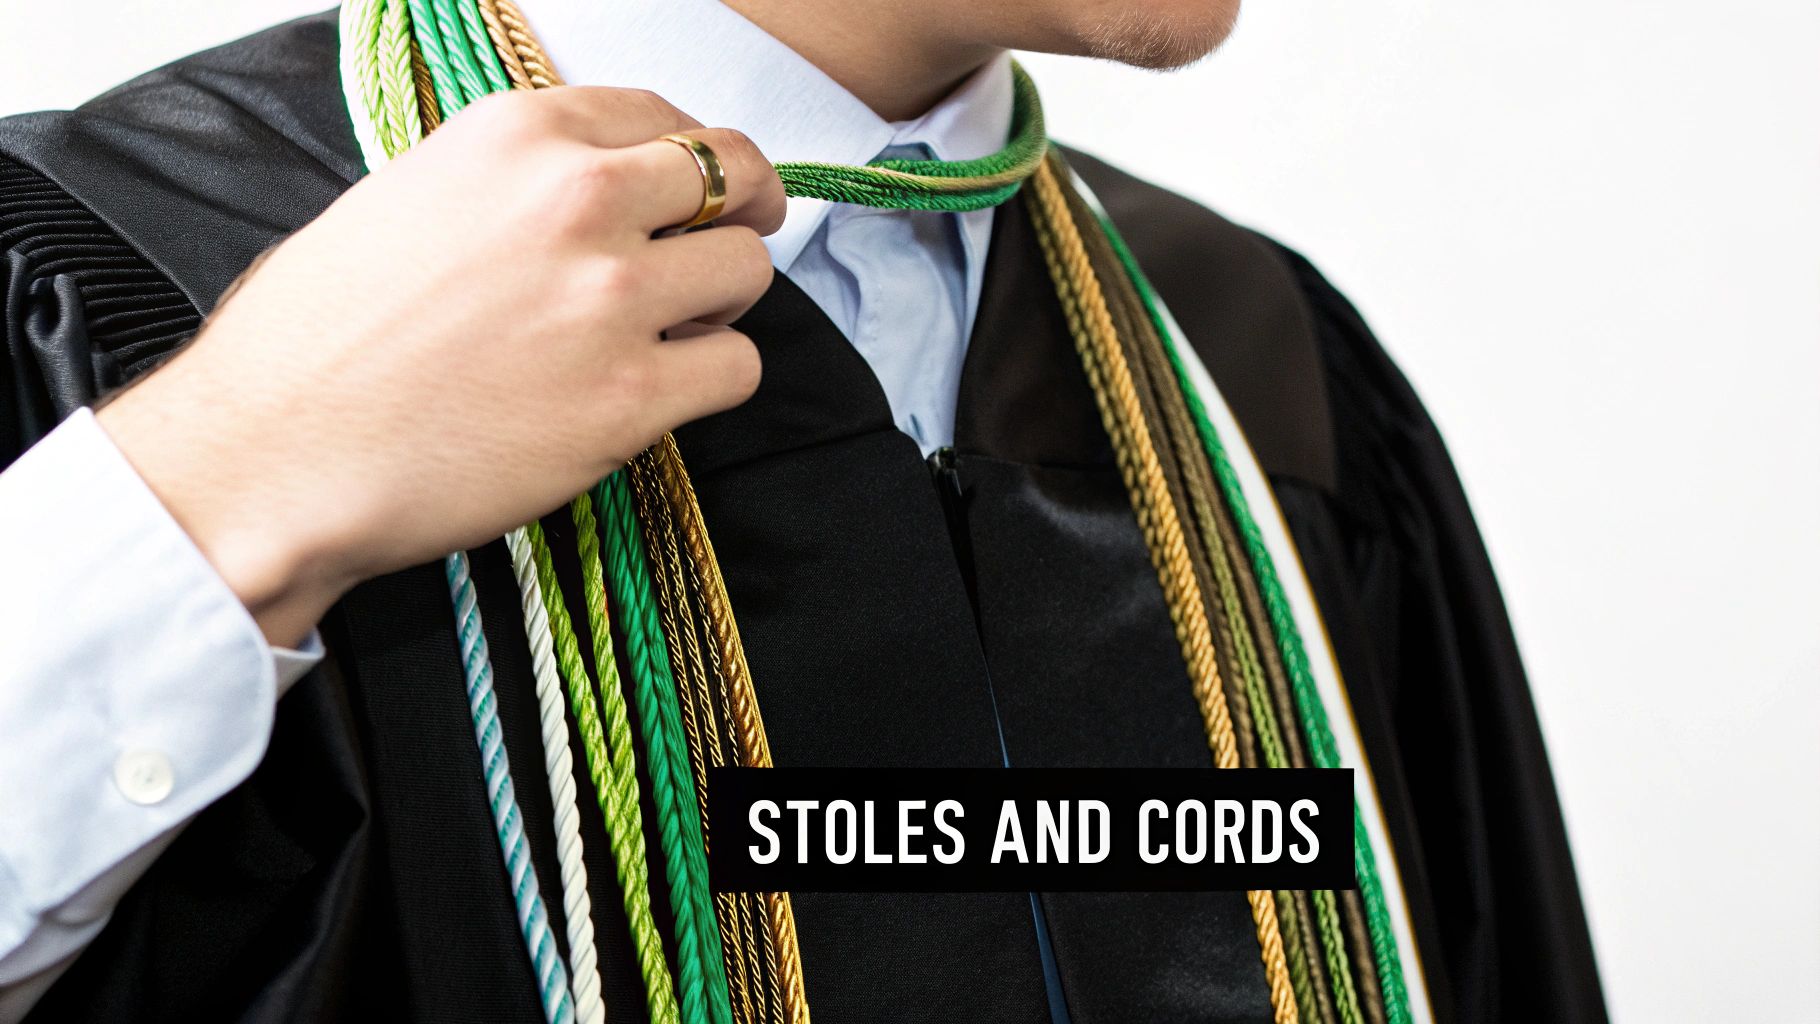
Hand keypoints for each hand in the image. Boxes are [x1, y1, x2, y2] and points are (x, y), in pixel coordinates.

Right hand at [96, 87, 785, 646]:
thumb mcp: (410, 196)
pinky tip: (660, 392)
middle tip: (728, 246)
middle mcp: (577, 199)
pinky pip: (738, 368)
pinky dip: (714, 379)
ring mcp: (612, 297)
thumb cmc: (315, 336)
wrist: (276, 450)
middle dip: (742, 213)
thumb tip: (593, 195)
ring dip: (723, 303)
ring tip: (671, 332)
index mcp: (519, 135)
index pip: (666, 118)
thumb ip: (515, 183)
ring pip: (749, 272)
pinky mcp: (631, 396)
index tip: (696, 192)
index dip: (694, 161)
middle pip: (734, 177)